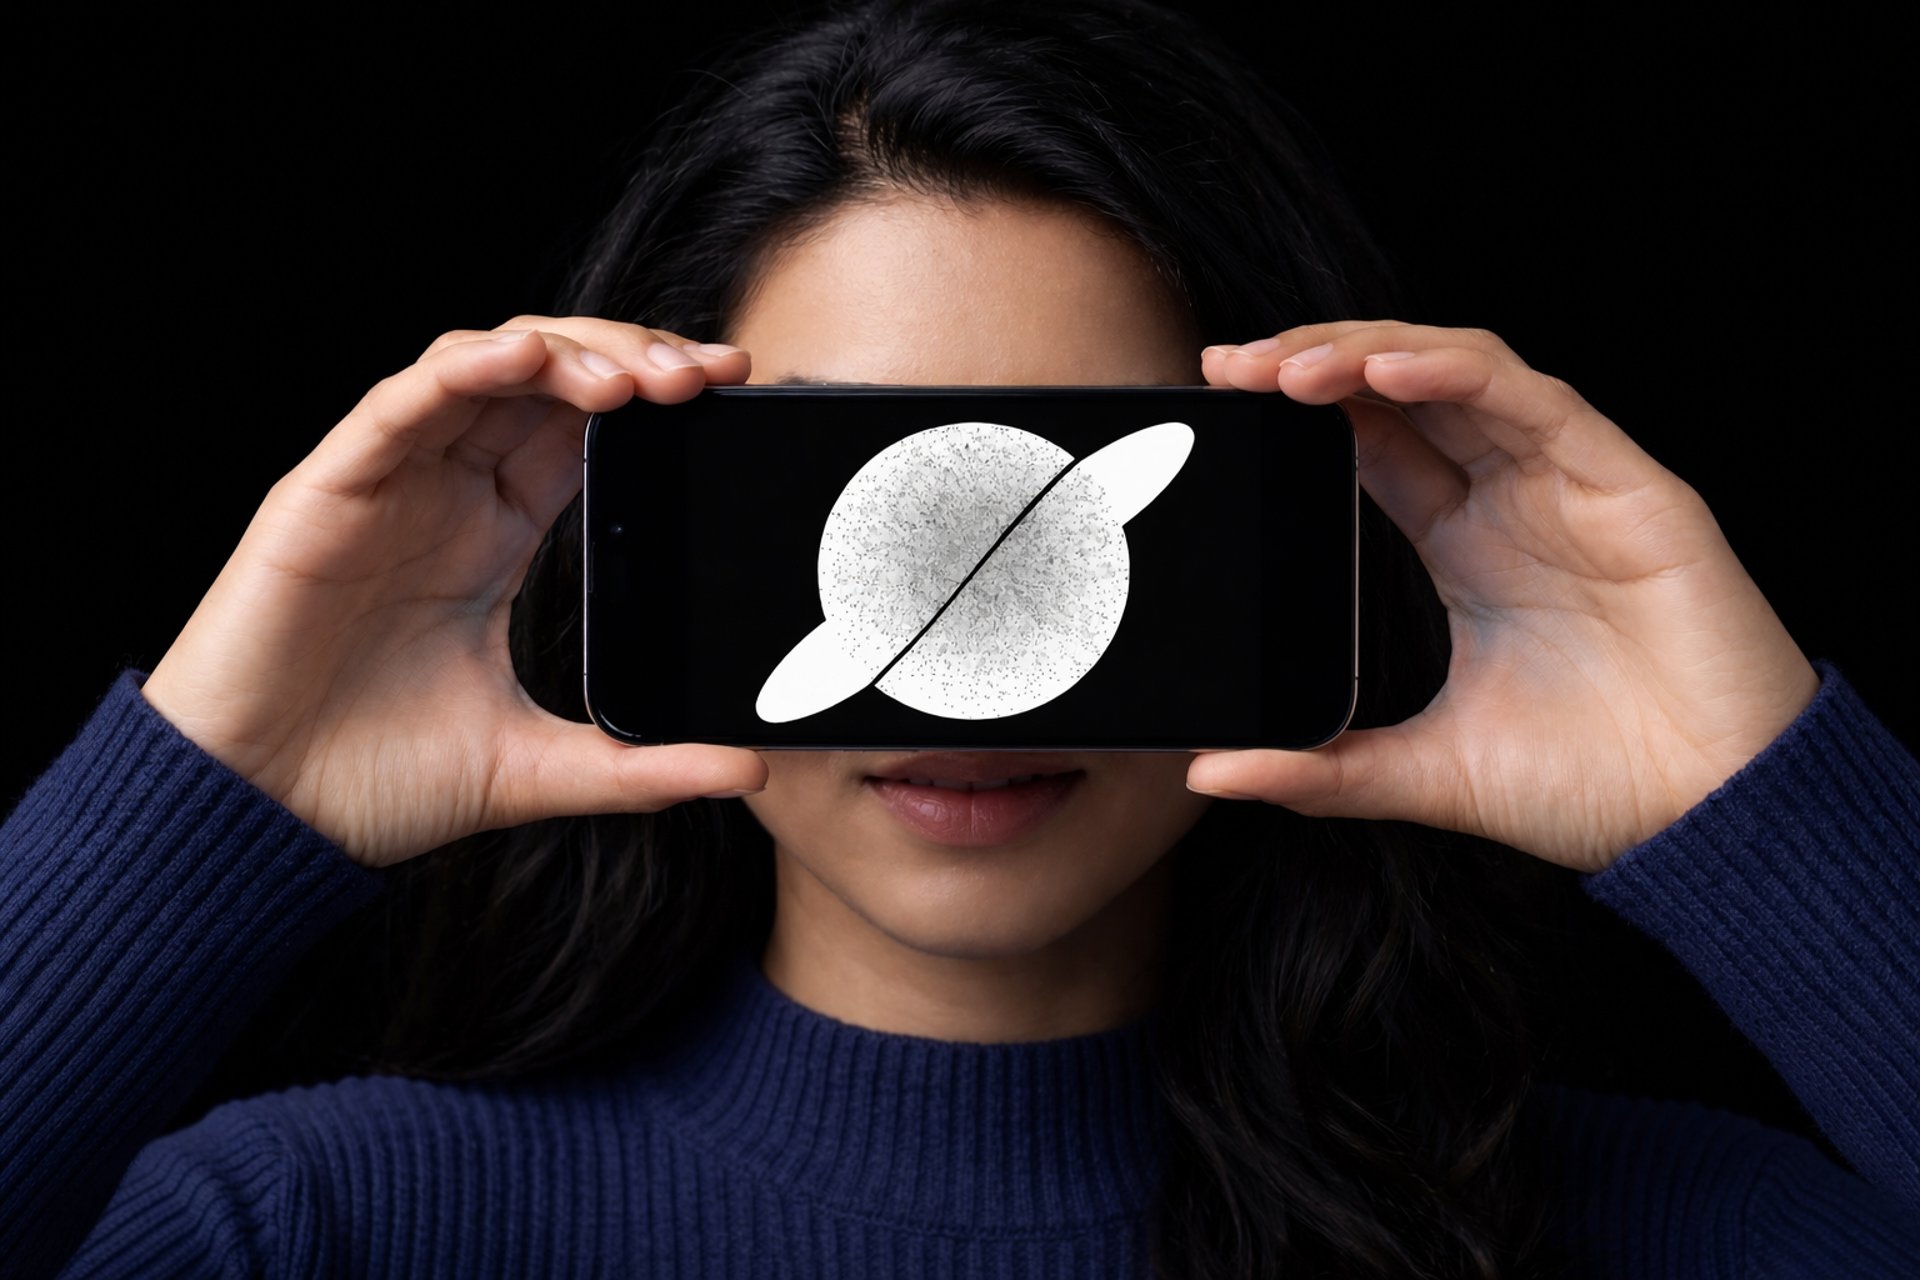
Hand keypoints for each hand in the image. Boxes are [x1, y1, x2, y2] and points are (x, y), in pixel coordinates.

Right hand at [141, 318, 769, 868]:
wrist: (264, 817)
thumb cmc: (375, 781)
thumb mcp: (538, 768)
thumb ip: (642, 766)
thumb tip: (748, 771)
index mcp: (496, 532)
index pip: (585, 431)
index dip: (653, 396)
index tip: (728, 386)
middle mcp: (447, 492)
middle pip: (546, 379)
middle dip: (630, 358)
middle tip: (705, 376)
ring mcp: (389, 484)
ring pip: (482, 369)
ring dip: (565, 352)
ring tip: (636, 377)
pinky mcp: (327, 492)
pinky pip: (399, 405)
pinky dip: (464, 370)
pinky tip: (527, 357)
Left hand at [1187, 322, 1818, 872]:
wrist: (1713, 820)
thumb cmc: (1594, 786)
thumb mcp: (1426, 773)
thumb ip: (1323, 769)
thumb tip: (1213, 772)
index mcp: (1466, 543)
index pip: (1371, 444)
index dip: (1300, 412)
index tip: (1219, 402)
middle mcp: (1513, 499)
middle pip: (1402, 393)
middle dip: (1313, 364)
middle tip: (1229, 366)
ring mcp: (1570, 484)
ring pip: (1459, 374)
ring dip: (1370, 354)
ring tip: (1286, 367)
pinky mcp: (1629, 485)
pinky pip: (1533, 402)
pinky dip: (1456, 374)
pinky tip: (1384, 372)